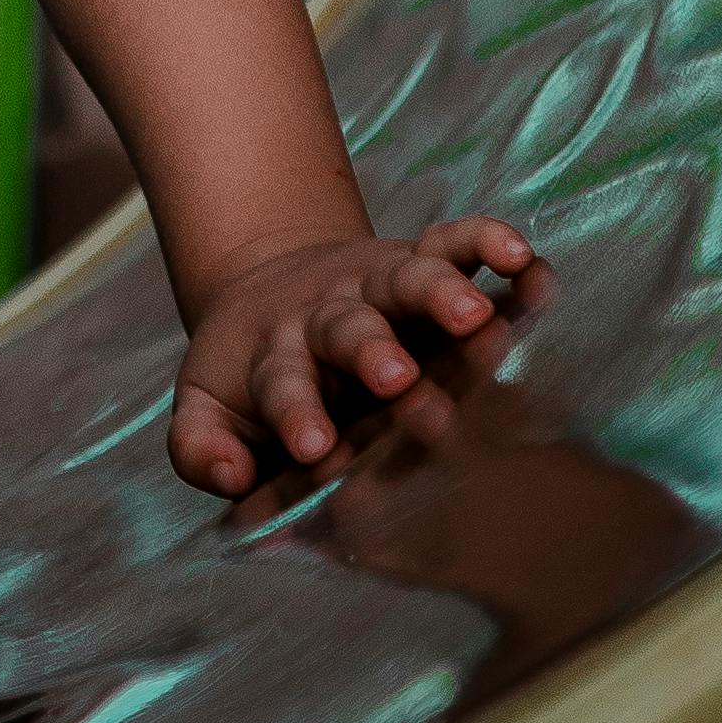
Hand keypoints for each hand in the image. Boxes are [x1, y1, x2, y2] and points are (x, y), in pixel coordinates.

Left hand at [170, 214, 534, 494]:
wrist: (264, 287)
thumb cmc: (249, 378)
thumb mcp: (207, 409)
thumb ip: (201, 448)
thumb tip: (230, 479)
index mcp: (277, 358)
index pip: (283, 385)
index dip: (296, 413)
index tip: (315, 447)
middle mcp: (329, 317)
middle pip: (349, 329)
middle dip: (373, 353)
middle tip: (397, 379)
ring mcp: (375, 286)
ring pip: (407, 280)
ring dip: (438, 293)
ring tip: (472, 314)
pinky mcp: (415, 260)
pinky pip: (452, 242)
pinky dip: (484, 242)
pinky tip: (520, 256)